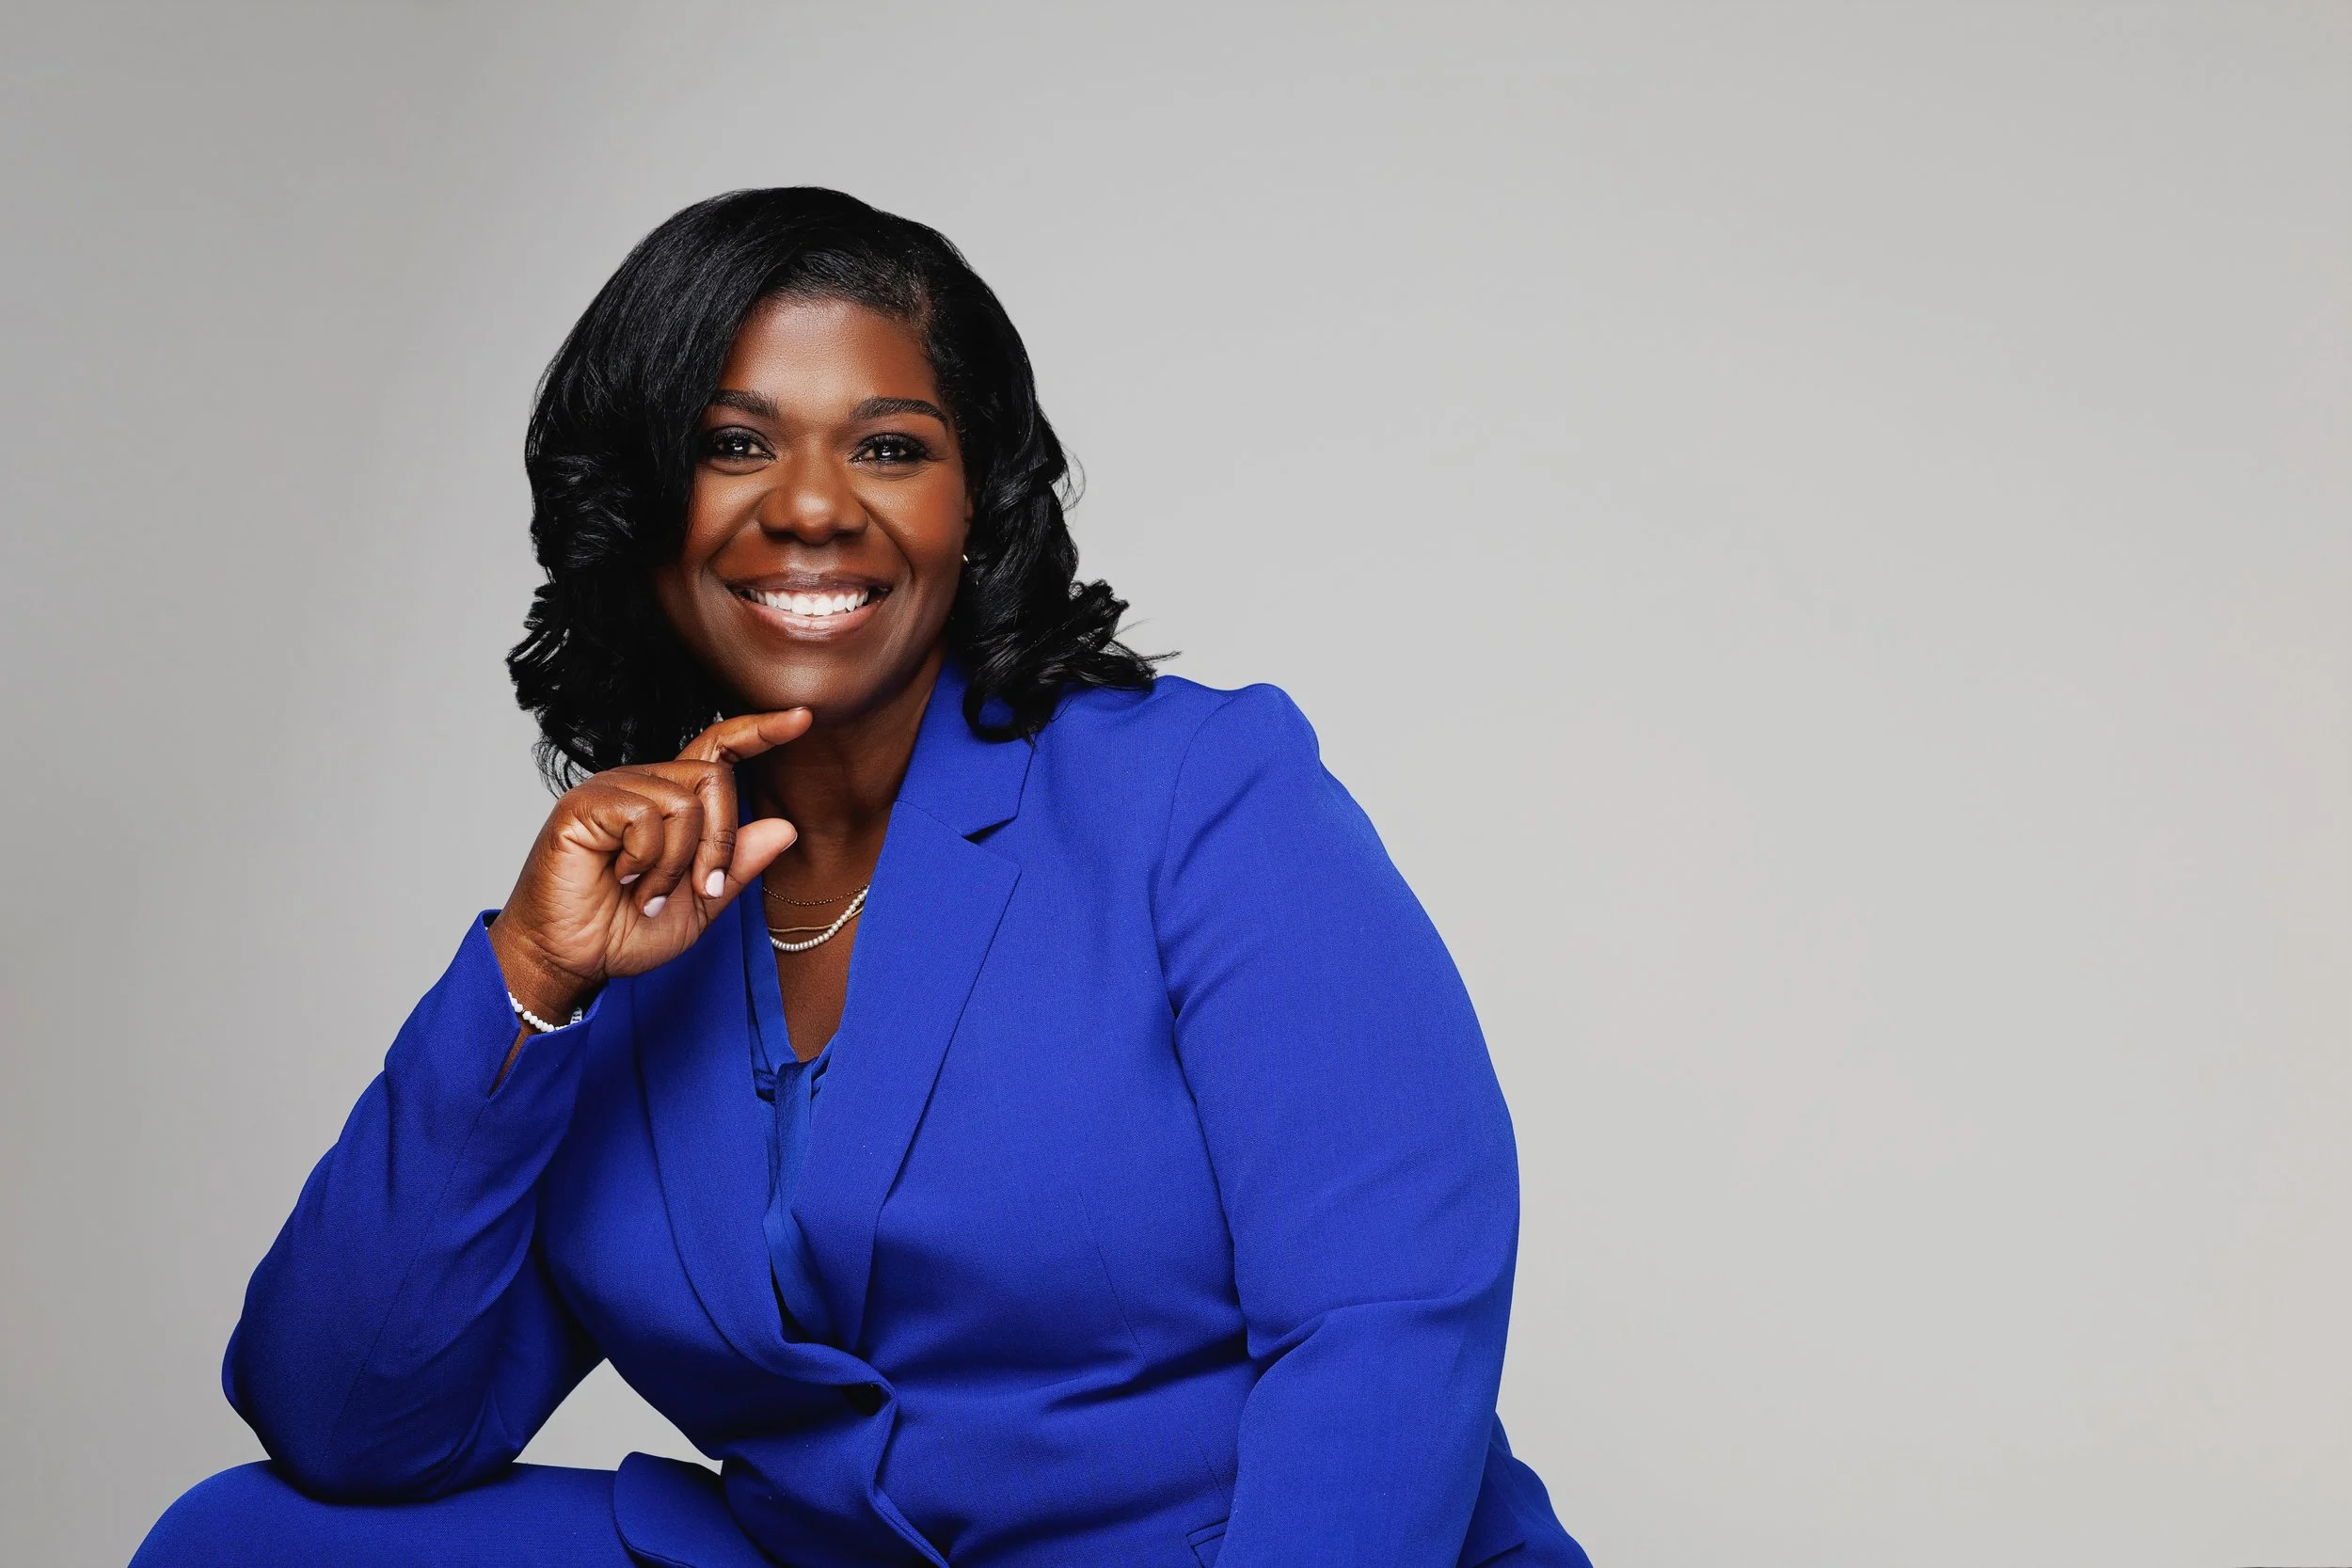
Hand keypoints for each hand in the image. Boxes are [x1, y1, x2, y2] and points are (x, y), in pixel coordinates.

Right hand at [487, 710, 812, 1020]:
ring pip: (685, 802)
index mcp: (671, 801)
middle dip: (720, 844)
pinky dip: (647, 860)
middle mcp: (642, 784)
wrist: (571, 961)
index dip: (759, 731)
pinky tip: (622, 879)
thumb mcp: (701, 905)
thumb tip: (786, 828)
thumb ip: (739, 866)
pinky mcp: (585, 804)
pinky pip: (646, 816)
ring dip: (677, 865)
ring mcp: (612, 789)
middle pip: (715, 779)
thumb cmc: (625, 931)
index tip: (802, 717)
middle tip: (699, 889)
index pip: (719, 749)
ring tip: (649, 894)